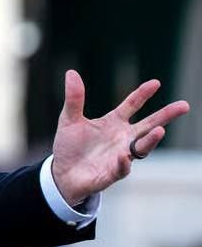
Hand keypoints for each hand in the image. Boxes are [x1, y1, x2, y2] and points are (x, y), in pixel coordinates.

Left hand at [51, 70, 189, 205]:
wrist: (61, 173)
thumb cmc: (69, 146)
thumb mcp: (69, 119)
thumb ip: (74, 98)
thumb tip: (71, 72)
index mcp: (113, 122)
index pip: (132, 105)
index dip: (143, 94)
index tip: (156, 83)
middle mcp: (122, 138)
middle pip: (148, 125)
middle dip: (165, 116)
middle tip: (184, 105)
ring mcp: (120, 156)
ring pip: (141, 148)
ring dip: (150, 140)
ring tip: (160, 131)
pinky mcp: (112, 174)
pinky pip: (122, 169)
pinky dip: (123, 163)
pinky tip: (123, 156)